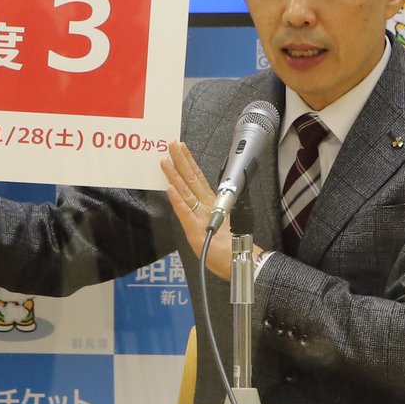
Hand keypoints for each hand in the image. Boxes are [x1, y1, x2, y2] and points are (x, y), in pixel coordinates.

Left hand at [160, 141, 264, 280]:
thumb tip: (203, 204)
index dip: (188, 163)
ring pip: (186, 190)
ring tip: (166, 159)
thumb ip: (209, 212)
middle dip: (181, 160)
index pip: (197, 179)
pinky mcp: (195, 228)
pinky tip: (169, 187)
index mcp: (211, 203)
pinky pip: (184, 211)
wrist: (238, 260)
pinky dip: (176, 199)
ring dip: (175, 174)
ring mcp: (201, 215)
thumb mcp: (216, 225)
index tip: (182, 149)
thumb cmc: (228, 246)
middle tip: (172, 144)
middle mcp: (206, 205)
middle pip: (191, 178)